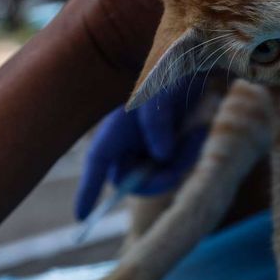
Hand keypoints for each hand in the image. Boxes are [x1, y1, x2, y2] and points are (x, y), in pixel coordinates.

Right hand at [74, 80, 211, 215]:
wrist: (189, 63)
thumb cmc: (165, 72)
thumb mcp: (156, 94)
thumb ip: (155, 124)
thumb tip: (163, 157)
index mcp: (115, 133)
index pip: (97, 166)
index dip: (87, 191)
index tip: (81, 217)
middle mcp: (130, 145)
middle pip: (135, 182)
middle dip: (157, 181)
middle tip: (174, 171)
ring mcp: (151, 149)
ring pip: (163, 175)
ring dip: (181, 162)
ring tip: (196, 134)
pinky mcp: (173, 149)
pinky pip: (181, 165)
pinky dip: (191, 153)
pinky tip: (199, 132)